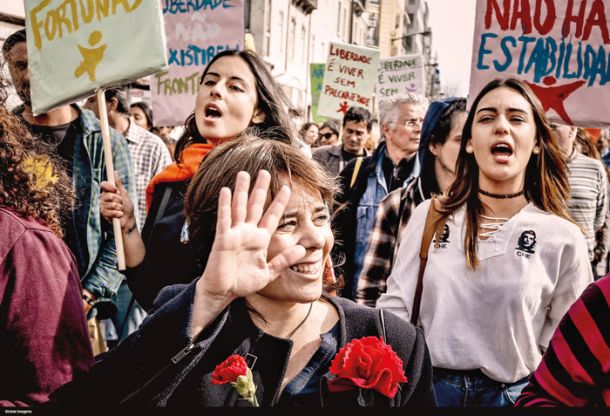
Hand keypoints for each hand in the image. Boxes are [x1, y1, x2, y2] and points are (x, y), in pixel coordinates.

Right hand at [100, 171, 134, 229]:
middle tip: (121, 202)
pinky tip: (120, 214)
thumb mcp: (124, 193)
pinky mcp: (103, 214)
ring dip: (119, 207)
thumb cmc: (127, 206)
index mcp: (108, 192)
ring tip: (121, 209)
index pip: (103, 185)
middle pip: (107, 195)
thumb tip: (115, 172)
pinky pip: (110, 212)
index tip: (115, 190)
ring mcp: (103, 206)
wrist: (128, 219)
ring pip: (110, 204)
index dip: (109, 187)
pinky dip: (117, 213)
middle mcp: (103, 198)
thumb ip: (119, 184)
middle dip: (118, 199)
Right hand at [196, 170, 306, 302]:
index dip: (278, 202)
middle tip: (264, 172)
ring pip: (239, 207)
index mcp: (260, 240)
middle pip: (255, 206)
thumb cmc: (243, 283)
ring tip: (244, 174)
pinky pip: (225, 219)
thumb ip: (284, 260)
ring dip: (241, 190)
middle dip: (260, 189)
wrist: (223, 293)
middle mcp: (248, 233)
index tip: (286, 188)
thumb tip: (302, 250)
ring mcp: (234, 234)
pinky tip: (226, 190)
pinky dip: (225, 205)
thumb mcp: (269, 273)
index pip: (271, 216)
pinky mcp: (223, 239)